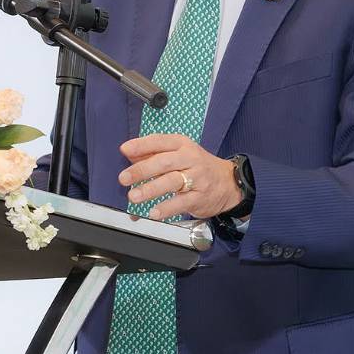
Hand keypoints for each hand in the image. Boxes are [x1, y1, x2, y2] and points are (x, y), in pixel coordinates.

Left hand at [118, 134, 241, 220]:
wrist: (229, 183)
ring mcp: (196, 178)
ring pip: (172, 182)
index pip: (160, 141)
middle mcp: (189, 159)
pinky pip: (181, 203)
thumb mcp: (178, 154)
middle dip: (142, 170)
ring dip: (151, 189)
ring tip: (134, 196)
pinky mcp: (199, 197)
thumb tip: (130, 154)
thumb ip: (153, 153)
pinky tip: (154, 212)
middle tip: (124, 178)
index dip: (141, 145)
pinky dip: (166, 208)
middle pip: (164, 162)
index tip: (125, 150)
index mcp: (181, 145)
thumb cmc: (197, 167)